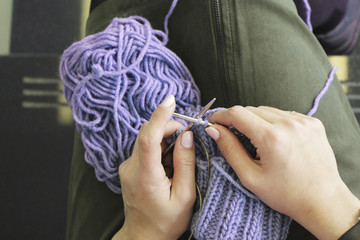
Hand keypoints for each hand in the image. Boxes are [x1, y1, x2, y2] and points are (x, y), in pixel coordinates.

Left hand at [113, 95, 195, 239]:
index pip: (148, 137)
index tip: (171, 100)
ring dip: (165, 139)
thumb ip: (185, 163)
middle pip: (147, 133)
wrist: (143, 237)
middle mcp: (131, 168)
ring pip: (146, 139)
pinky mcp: (129, 168)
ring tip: (179, 158)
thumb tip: (186, 136)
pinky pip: (144, 148)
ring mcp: (127, 167)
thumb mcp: (184, 196)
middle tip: (187, 136)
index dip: (159, 116)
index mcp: (145, 176)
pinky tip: (169, 163)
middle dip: (168, 127)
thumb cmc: (166, 222)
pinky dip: (159, 147)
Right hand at [206, 106, 359, 239]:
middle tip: (231, 134)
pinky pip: (284, 114)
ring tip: (256, 140)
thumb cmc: (287, 194)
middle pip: (251, 109)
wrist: (323, 200)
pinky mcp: (313, 122)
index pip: (237, 113)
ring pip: (267, 110)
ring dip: (256, 120)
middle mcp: (289, 124)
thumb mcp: (251, 177)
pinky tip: (274, 138)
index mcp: (272, 138)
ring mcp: (303, 121)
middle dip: (237, 119)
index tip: (213, 122)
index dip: (221, 116)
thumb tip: (214, 130)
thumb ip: (230, 149)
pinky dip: (274, 122)